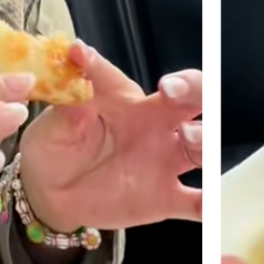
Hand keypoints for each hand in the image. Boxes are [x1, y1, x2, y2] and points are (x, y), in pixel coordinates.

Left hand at [18, 43, 202, 229]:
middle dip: (194, 89)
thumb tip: (73, 79)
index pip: (124, 78)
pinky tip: (211, 206)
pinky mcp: (164, 198)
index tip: (84, 57)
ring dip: (203, 139)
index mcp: (124, 102)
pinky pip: (195, 203)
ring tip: (187, 137)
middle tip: (174, 91)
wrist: (54, 196)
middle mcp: (154, 126)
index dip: (111, 65)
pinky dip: (208, 205)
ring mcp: (163, 162)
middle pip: (192, 99)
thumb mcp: (53, 127)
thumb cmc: (56, 150)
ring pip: (201, 146)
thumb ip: (67, 107)